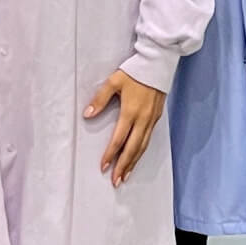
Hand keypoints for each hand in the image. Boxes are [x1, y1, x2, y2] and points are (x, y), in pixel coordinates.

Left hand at [84, 69, 165, 186]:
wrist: (158, 64)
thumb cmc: (135, 71)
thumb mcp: (114, 81)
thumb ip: (100, 99)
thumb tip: (88, 114)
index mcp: (131, 112)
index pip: (119, 139)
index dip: (111, 154)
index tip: (103, 167)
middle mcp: (143, 119)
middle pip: (133, 148)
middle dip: (123, 166)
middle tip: (116, 181)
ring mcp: (152, 120)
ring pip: (143, 146)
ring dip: (134, 162)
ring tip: (125, 175)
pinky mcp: (157, 117)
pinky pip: (149, 139)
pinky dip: (142, 151)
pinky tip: (137, 157)